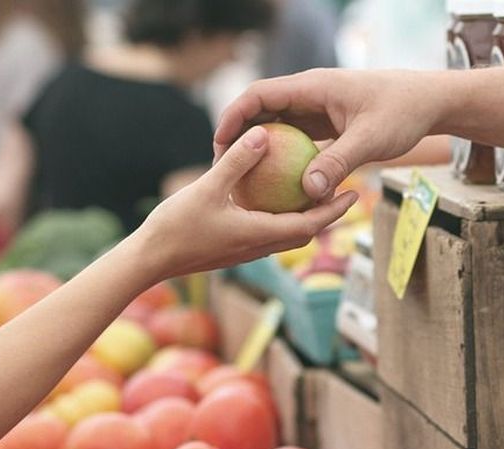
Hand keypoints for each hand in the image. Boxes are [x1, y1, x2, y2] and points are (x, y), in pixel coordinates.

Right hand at [134, 125, 357, 280]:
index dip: (334, 210)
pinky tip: (272, 198)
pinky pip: (266, 232)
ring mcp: (245, 250)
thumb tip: (263, 134)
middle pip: (304, 231)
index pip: (309, 225)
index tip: (354, 194)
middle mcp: (258, 246)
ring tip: (315, 192)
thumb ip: (237, 161)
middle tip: (345, 190)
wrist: (148, 261)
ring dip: (304, 217)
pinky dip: (279, 217)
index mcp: (259, 235)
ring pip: (286, 234)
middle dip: (327, 214)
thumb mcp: (207, 188)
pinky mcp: (232, 248)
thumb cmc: (176, 227)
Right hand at [214, 68, 442, 200]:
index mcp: (313, 87)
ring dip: (260, 148)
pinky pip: (297, 139)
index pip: (259, 95)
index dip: (234, 116)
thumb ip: (338, 163)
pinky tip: (278, 184)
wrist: (429, 102)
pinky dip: (284, 157)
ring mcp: (318, 108)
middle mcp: (310, 94)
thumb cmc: (403, 112)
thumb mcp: (370, 140)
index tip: (219, 144)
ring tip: (243, 178)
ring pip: (278, 125)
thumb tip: (308, 192)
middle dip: (239, 135)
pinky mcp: (327, 123)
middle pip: (262, 110)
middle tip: (223, 167)